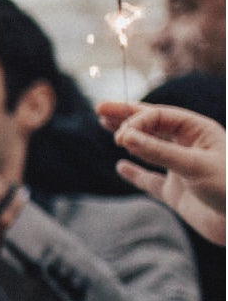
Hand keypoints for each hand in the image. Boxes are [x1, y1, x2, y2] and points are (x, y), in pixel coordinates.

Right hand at [99, 101, 225, 245]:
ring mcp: (180, 169)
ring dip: (128, 138)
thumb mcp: (194, 166)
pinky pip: (149, 179)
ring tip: (105, 125)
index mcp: (199, 132)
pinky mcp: (175, 192)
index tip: (120, 137)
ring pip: (148, 148)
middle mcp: (189, 146)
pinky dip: (134, 173)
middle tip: (100, 108)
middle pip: (152, 126)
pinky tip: (121, 167)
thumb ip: (158, 151)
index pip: (160, 116)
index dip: (137, 121)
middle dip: (127, 117)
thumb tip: (125, 137)